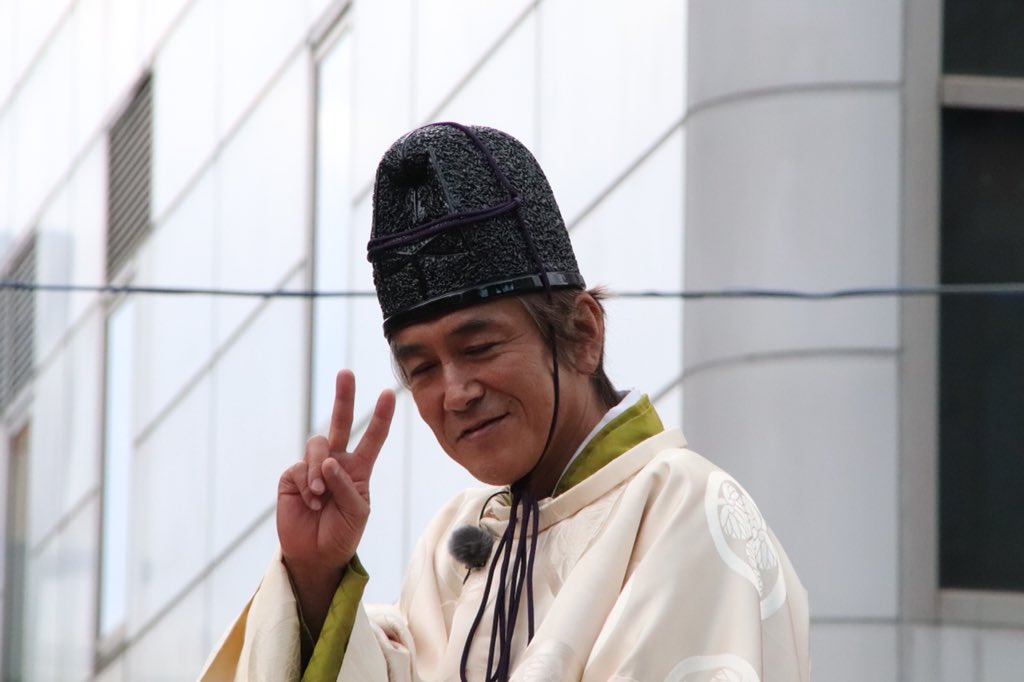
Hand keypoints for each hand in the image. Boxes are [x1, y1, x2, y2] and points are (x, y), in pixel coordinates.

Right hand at [277, 369, 395, 581]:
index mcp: (359, 469)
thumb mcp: (358, 512)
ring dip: (319, 468)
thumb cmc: (343, 533)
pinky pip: (300, 467)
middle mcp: (336, 462)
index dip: (381, 417)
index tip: (389, 393)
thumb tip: (328, 461)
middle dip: (343, 397)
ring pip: (317, 444)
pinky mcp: (292, 476)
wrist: (316, 555)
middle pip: (341, 422)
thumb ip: (348, 486)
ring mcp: (313, 467)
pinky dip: (307, 483)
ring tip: (320, 495)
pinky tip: (310, 500)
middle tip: (346, 373)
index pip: (373, 438)